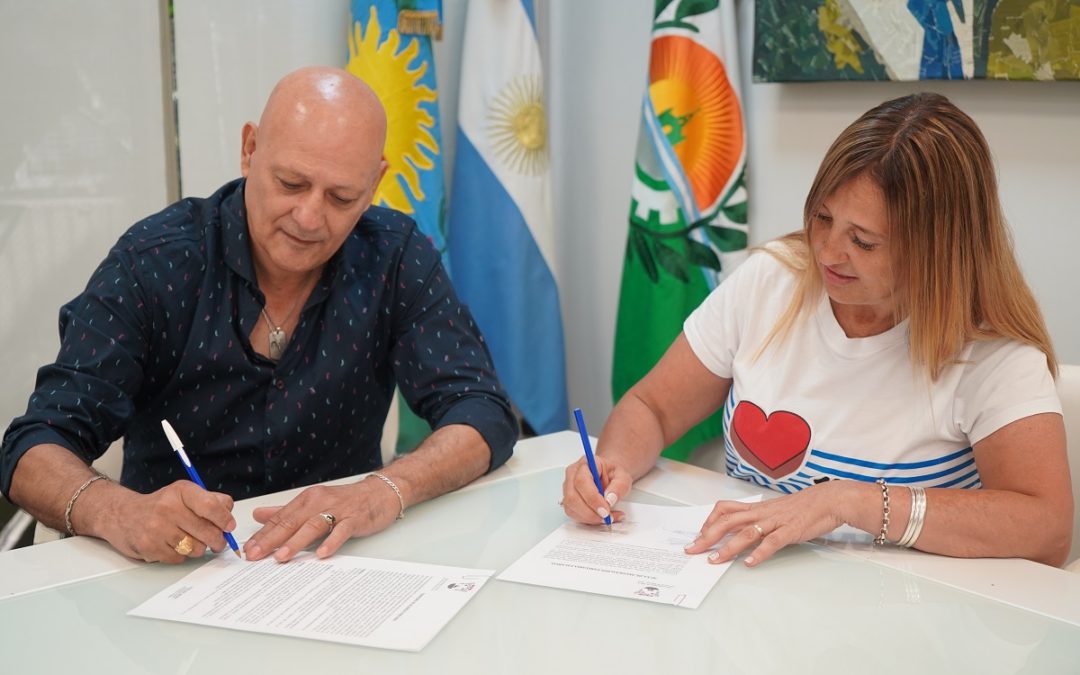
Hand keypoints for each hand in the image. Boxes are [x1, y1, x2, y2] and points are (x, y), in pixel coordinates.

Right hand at [98, 480, 235, 563]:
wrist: (122, 515)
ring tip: (191, 541)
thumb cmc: (161, 506)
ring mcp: (157, 529)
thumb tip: (229, 516)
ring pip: (196, 548)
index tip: (229, 527)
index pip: (211, 506)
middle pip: (208, 532)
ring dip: (199, 548)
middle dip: (218, 540)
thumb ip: (210, 501)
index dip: (225, 520)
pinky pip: (179, 558)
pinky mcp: (149, 547)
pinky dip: (182, 555)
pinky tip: (173, 545)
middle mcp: (168, 508)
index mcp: (181, 491)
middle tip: (217, 542)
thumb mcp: (184, 493)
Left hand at [244, 476, 400, 561]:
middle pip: (291, 522)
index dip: (263, 533)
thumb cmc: (347, 501)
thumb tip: (259, 515)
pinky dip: (331, 542)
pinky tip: (322, 553)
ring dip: (296, 541)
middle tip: (255, 555)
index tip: (248, 549)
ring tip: (281, 556)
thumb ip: (286, 511)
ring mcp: (338, 510)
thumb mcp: (314, 503)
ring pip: (313, 526)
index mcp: (307, 499)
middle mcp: (320, 502)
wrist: (381, 492)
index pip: (280, 518)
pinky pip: (341, 531)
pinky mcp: (355, 519)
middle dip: (271, 539)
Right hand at [561, 456, 631, 524]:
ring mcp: (567, 487)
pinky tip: (599, 517)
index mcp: (586, 463)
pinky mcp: (568, 499)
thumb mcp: (623, 476)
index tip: (605, 510)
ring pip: (571, 507)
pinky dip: (586, 519)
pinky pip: (572, 513)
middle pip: (573, 496)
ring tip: (607, 518)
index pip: (582, 481)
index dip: (592, 498)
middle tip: (607, 517)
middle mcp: (572, 474)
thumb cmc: (612, 474)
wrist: (608, 475)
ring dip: (589, 517)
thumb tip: (609, 499)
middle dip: (590, 512)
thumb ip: (619, 486)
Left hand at [684, 481, 848, 566]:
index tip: (699, 535)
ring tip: (715, 560)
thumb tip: (743, 531)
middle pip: (727, 521)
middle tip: (693, 549)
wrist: (828, 500)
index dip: (709, 521)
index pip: (725, 509)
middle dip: (708, 536)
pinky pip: (772, 542)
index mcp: (757, 508)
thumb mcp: (775, 510)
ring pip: (746, 533)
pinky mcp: (790, 531)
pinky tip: (750, 563)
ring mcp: (775, 521)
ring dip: (728, 547)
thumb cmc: (803, 506)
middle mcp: (762, 513)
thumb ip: (759, 519)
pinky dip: (760, 553)